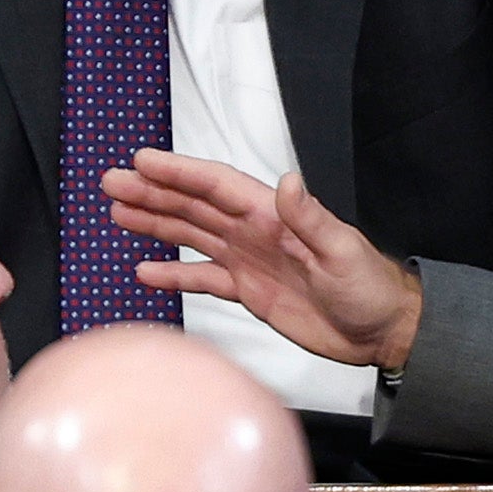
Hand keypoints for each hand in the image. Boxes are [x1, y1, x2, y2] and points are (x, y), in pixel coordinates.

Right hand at [104, 151, 424, 374]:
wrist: (380, 330)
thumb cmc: (369, 287)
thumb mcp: (342, 251)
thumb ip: (311, 219)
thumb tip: (289, 182)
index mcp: (275, 216)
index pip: (218, 185)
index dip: (180, 172)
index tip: (143, 162)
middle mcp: (256, 232)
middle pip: (195, 206)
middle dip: (154, 193)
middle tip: (112, 182)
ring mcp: (250, 260)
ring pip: (193, 236)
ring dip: (156, 223)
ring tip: (118, 212)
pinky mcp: (249, 291)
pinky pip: (203, 278)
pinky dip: (174, 274)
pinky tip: (145, 271)